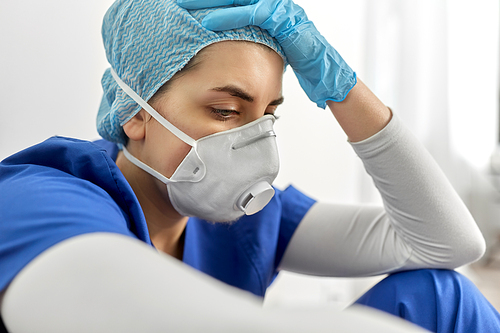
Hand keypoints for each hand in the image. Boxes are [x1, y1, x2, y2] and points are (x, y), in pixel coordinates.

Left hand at [177, 0, 356, 107]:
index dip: (211, 3)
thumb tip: (230, 45)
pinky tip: (209, 23)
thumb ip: (252, 40)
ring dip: (212, 4)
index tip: (186, 6)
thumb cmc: (299, 63)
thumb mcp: (269, 48)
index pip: (234, 1)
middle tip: (178, 2)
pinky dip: (230, 16)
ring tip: (186, 8)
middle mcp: (274, 5)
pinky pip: (253, 13)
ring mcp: (280, 9)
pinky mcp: (284, 18)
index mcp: (268, 9)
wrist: (325, 73)